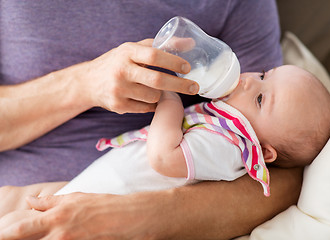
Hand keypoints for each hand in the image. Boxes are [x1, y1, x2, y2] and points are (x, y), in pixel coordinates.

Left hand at [0, 192, 174, 239]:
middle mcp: (59, 232)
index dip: (3, 233)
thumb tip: (30, 202)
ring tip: (31, 237)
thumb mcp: (76, 198)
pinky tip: (54, 239)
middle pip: (25, 239)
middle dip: (12, 237)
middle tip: (4, 234)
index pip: (20, 228)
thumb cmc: (104, 204)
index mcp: (56, 216)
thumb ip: (50, 202)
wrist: (130, 216)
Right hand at [79, 39, 197, 113]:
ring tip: (154, 89)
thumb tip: (190, 44)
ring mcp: (119, 90)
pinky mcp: (118, 106)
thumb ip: (161, 45)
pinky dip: (151, 104)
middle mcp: (121, 70)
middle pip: (157, 80)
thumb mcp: (134, 49)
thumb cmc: (118, 62)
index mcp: (127, 52)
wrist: (89, 82)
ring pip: (153, 96)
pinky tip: (145, 98)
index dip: (173, 61)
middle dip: (180, 85)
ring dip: (160, 94)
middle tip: (194, 87)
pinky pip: (146, 108)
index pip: (154, 55)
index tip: (187, 67)